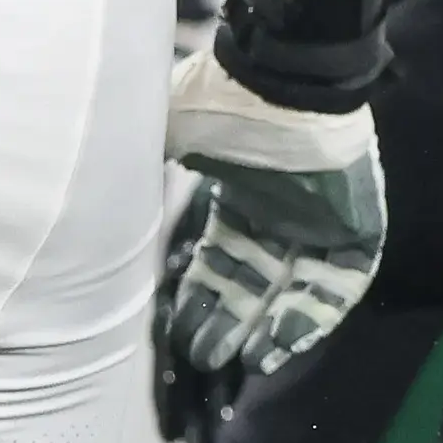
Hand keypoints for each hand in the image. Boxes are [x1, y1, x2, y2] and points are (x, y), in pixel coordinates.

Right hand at [154, 44, 385, 442]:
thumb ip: (134, 177)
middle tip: (206, 358)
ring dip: (274, 327)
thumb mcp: (163, 146)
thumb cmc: (220, 106)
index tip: (182, 335)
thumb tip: (84, 206)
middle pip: (256, 282)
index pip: (223, 261)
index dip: (204, 301)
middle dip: (230, 323)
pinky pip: (343, 279)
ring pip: (298, 287)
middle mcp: (282, 210)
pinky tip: (284, 339)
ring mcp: (322, 215)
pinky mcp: (358, 219)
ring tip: (248, 362)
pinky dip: (317, 312)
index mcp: (241, 195)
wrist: (282, 80)